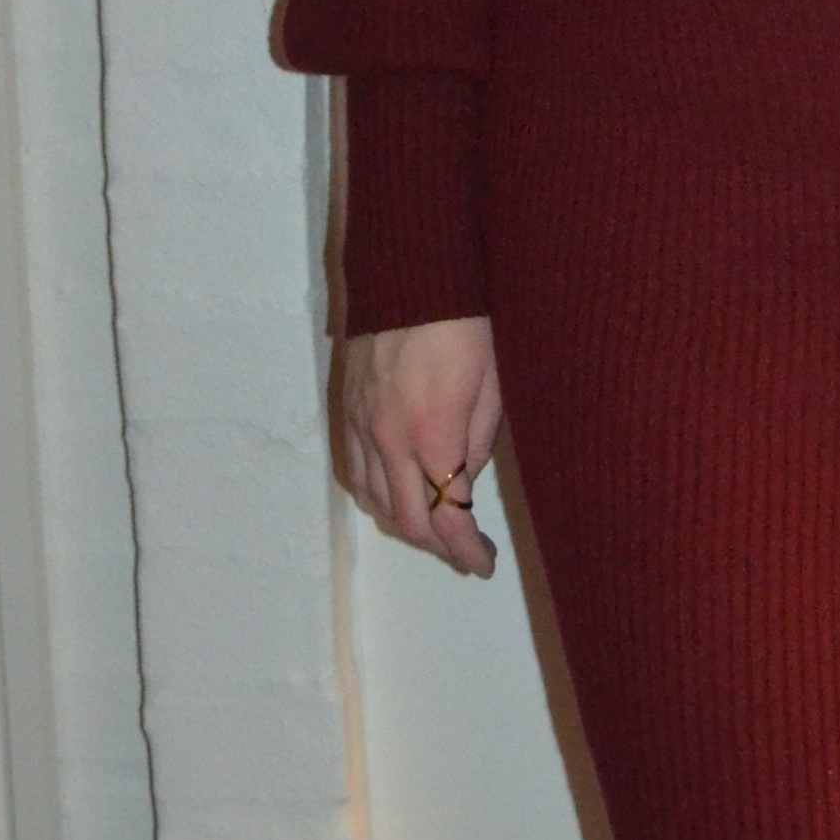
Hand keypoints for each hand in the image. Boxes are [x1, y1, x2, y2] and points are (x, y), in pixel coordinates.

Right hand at [339, 316, 503, 576]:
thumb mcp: (492, 385)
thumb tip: (463, 480)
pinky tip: (395, 495)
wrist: (411, 274)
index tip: (482, 565)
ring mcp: (362, 426)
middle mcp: (389, 439)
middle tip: (464, 551)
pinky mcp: (347, 411)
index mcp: (434, 434)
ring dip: (406, 524)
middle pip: (408, 520)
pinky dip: (375, 496)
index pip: (448, 515)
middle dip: (439, 546)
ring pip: (376, 502)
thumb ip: (478, 443)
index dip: (466, 549)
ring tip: (435, 526)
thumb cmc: (466, 324)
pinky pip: (354, 473)